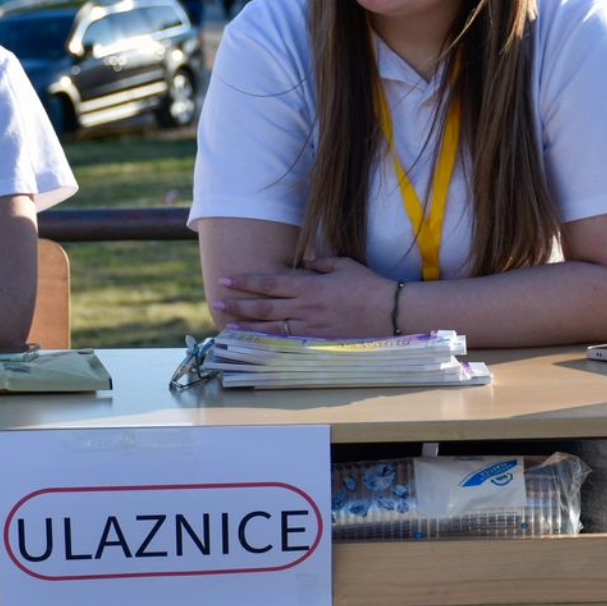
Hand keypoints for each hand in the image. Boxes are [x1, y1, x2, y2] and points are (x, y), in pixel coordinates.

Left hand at [211, 256, 394, 338]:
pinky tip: (258, 343)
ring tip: (228, 326)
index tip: (226, 280)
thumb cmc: (367, 284)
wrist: (389, 311)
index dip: (245, 282)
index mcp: (309, 285)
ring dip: (248, 328)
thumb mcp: (343, 264)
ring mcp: (311, 326)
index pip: (269, 283)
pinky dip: (270, 342)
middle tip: (217, 303)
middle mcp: (305, 307)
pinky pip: (289, 341)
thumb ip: (319, 263)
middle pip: (264, 307)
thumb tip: (304, 263)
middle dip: (238, 305)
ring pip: (272, 328)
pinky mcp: (319, 340)